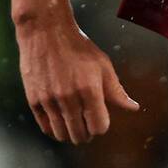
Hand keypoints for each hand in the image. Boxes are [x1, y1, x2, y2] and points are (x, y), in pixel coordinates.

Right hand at [17, 19, 139, 144]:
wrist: (46, 32)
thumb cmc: (78, 47)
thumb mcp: (103, 65)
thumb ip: (116, 91)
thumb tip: (133, 108)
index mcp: (89, 89)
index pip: (99, 127)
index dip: (102, 126)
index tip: (100, 118)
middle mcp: (69, 98)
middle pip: (80, 135)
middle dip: (87, 133)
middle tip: (87, 124)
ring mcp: (49, 100)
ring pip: (62, 134)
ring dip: (71, 133)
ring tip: (74, 123)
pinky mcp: (34, 100)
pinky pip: (46, 128)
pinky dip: (54, 129)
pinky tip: (60, 121)